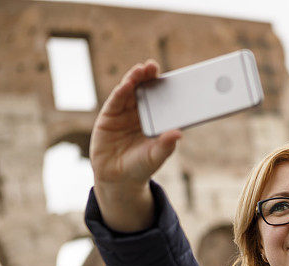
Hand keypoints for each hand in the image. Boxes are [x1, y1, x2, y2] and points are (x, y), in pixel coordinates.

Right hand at [89, 59, 181, 189]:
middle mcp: (140, 113)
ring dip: (135, 79)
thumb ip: (166, 146)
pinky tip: (127, 84)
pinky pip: (116, 101)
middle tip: (153, 65)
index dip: (165, 87)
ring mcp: (124, 113)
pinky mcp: (109, 116)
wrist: (117, 178)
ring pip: (130, 91)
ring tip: (141, 70)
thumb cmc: (141, 166)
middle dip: (149, 77)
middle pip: (145, 91)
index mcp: (155, 120)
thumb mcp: (155, 157)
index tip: (173, 77)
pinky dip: (121, 91)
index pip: (161, 100)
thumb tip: (179, 133)